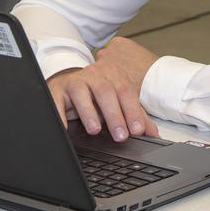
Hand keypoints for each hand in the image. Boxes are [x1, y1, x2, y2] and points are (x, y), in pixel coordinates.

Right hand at [46, 36, 160, 141]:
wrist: (70, 80)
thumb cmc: (97, 94)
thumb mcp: (118, 102)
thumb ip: (135, 115)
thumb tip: (153, 133)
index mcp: (113, 75)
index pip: (126, 91)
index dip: (133, 111)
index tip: (138, 130)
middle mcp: (94, 75)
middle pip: (105, 92)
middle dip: (114, 115)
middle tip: (121, 136)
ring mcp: (74, 81)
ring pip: (81, 92)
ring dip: (88, 112)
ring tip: (95, 130)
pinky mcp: (57, 90)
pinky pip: (56, 100)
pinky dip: (59, 114)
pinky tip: (64, 127)